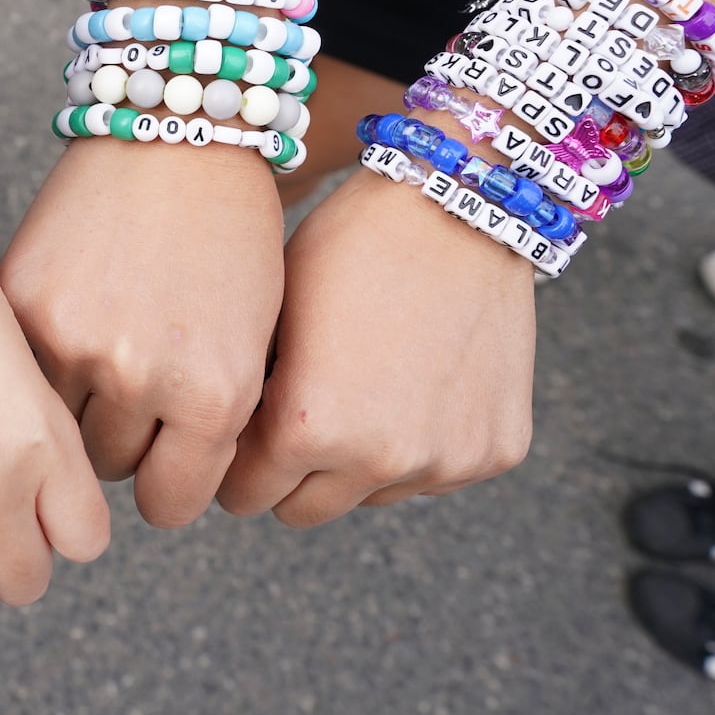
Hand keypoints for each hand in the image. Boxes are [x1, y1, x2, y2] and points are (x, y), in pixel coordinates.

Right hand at [0, 138, 284, 527]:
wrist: (176, 129)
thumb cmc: (230, 235)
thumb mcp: (251, 344)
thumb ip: (210, 426)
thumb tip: (161, 491)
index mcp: (215, 394)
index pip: (169, 504)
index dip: (169, 487)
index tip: (165, 465)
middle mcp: (142, 376)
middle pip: (109, 469)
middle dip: (123, 440)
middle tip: (134, 387)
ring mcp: (72, 340)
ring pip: (57, 430)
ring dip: (75, 407)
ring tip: (101, 350)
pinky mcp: (22, 305)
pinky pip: (21, 375)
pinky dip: (39, 361)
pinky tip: (68, 317)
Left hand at [217, 169, 535, 524]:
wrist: (458, 204)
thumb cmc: (347, 246)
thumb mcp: (270, 317)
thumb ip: (248, 397)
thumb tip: (220, 448)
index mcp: (305, 428)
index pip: (244, 495)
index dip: (236, 463)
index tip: (241, 438)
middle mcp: (378, 459)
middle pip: (302, 510)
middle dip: (289, 474)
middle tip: (295, 419)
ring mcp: (444, 460)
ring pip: (370, 496)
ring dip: (357, 461)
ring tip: (362, 385)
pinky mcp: (494, 451)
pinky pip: (436, 473)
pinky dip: (421, 443)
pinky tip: (417, 378)